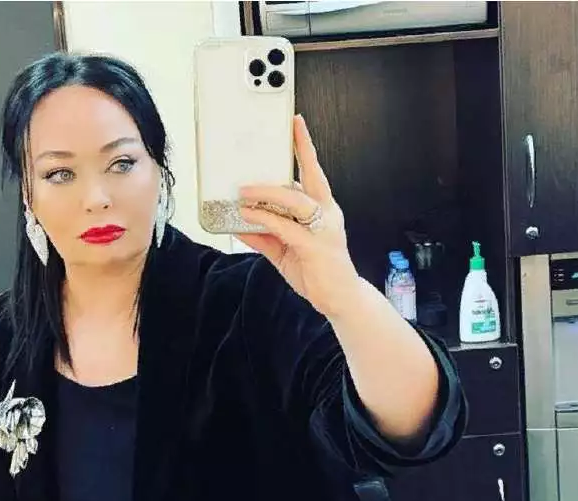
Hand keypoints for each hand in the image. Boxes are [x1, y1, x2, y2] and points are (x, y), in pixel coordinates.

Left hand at [236, 115, 360, 318]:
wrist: (340, 300)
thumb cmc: (317, 271)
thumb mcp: (284, 250)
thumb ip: (264, 235)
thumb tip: (237, 222)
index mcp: (323, 209)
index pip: (314, 170)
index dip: (304, 146)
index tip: (295, 122)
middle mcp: (327, 214)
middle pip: (308, 178)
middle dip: (287, 162)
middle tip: (255, 157)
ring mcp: (324, 229)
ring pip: (294, 200)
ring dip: (266, 194)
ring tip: (243, 192)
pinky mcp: (315, 247)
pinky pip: (286, 227)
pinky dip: (265, 220)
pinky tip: (249, 216)